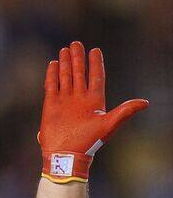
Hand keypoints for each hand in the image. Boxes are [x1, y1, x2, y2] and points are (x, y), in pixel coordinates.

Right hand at [39, 41, 147, 182]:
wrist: (66, 154)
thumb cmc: (89, 142)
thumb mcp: (109, 125)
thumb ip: (125, 111)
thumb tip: (145, 103)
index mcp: (94, 100)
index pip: (96, 77)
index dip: (96, 64)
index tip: (95, 50)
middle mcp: (79, 98)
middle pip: (79, 73)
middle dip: (78, 58)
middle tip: (76, 43)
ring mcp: (65, 101)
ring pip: (66, 77)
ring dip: (66, 63)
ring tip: (65, 50)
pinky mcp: (51, 105)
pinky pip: (51, 86)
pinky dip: (52, 75)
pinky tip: (53, 64)